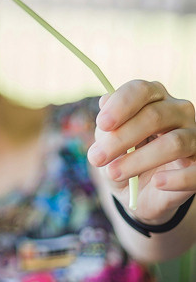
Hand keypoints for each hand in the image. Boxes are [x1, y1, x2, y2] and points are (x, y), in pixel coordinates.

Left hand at [87, 80, 195, 223]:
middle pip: (154, 116)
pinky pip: (195, 172)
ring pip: (174, 143)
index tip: (102, 124)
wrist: (141, 191)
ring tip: (114, 173)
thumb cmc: (124, 157)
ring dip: (140, 160)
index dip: (121, 105)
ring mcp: (194, 137)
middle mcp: (178, 111)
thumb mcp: (107, 143)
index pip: (141, 90)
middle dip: (121, 138)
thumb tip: (105, 105)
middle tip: (96, 158)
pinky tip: (158, 182)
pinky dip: (176, 178)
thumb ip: (106, 128)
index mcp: (154, 97)